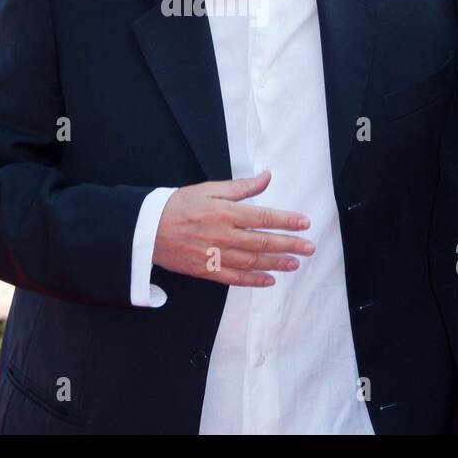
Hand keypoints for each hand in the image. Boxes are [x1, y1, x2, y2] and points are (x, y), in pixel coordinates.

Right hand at [152, 171, 315, 287]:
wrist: (148, 229)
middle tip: (309, 247)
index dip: (287, 221)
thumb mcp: (210, 188)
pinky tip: (269, 280)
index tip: (305, 223)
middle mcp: (224, 235)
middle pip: (264, 242)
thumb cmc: (179, 205)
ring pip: (254, 261)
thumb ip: (242, 186)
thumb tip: (267, 177)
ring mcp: (216, 255)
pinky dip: (254, 280)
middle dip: (290, 245)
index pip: (264, 217)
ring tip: (295, 263)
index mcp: (225, 211)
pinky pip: (236, 278)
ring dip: (277, 263)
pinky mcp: (207, 270)